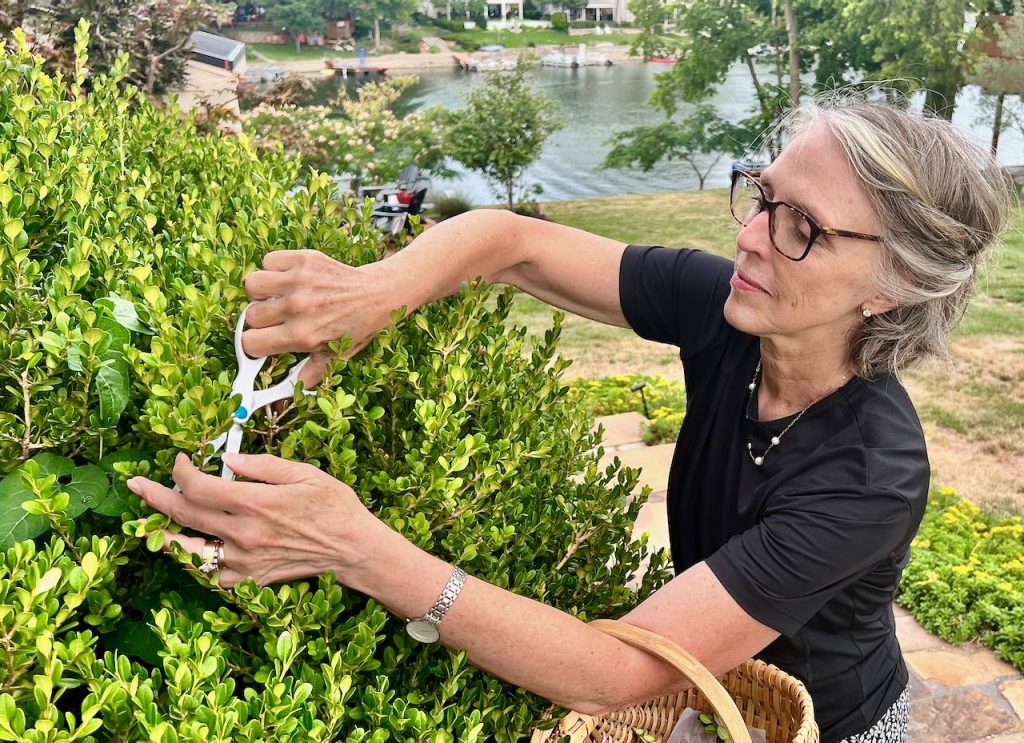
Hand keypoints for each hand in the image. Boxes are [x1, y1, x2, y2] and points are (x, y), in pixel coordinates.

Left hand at [126, 452, 384, 587]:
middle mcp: (244, 534)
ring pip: (189, 550)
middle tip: (136, 486)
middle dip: (155, 497)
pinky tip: (195, 550)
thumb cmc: (335, 507)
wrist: (354, 551)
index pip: (199, 486)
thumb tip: (228, 461)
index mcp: (257, 503)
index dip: (181, 471)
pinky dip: (199, 562)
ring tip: (150, 524)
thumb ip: (263, 465)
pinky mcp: (250, 579)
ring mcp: (244, 561)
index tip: (180, 460)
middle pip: (185, 515)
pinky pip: (213, 574)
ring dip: (165, 534)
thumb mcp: (305, 473)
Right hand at [242, 250, 395, 364]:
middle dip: (260, 319)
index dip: (255, 343)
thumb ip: (308, 375)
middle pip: (250, 315)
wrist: (378, 296)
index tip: (265, 339)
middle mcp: (298, 308)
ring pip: (252, 285)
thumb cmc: (355, 327)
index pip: (250, 342)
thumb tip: (286, 398)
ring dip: (262, 292)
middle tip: (278, 318)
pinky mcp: (304, 259)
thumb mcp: (335, 357)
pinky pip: (269, 260)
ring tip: (278, 296)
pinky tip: (289, 278)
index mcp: (302, 335)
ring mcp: (300, 281)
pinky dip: (274, 267)